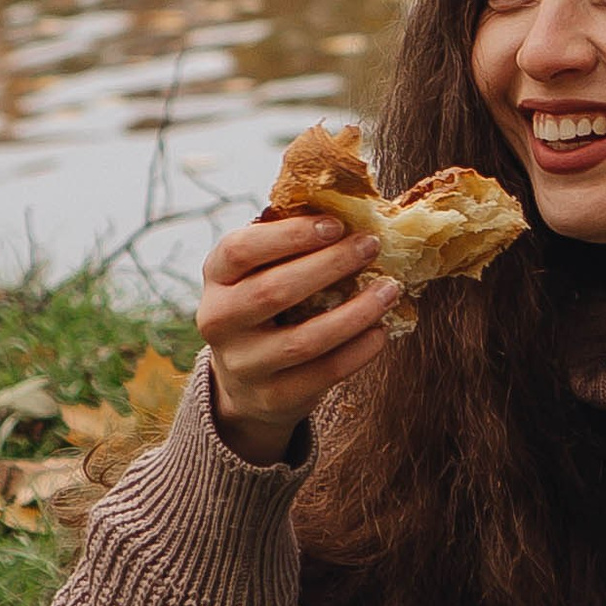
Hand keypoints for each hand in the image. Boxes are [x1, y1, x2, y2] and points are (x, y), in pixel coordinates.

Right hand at [198, 214, 400, 462]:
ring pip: (304, 339)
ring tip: (388, 289)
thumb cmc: (267, 305)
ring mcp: (243, 364)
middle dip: (330, 265)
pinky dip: (358, 351)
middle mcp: (219, 320)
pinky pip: (323, 372)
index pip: (241, 249)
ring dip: (355, 312)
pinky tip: (380, 330)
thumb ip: (291, 242)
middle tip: (371, 246)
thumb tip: (353, 208)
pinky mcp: (272, 397)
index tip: (336, 224)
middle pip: (274, 291)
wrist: (246, 380)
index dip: (290, 235)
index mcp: (216, 277)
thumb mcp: (262, 270)